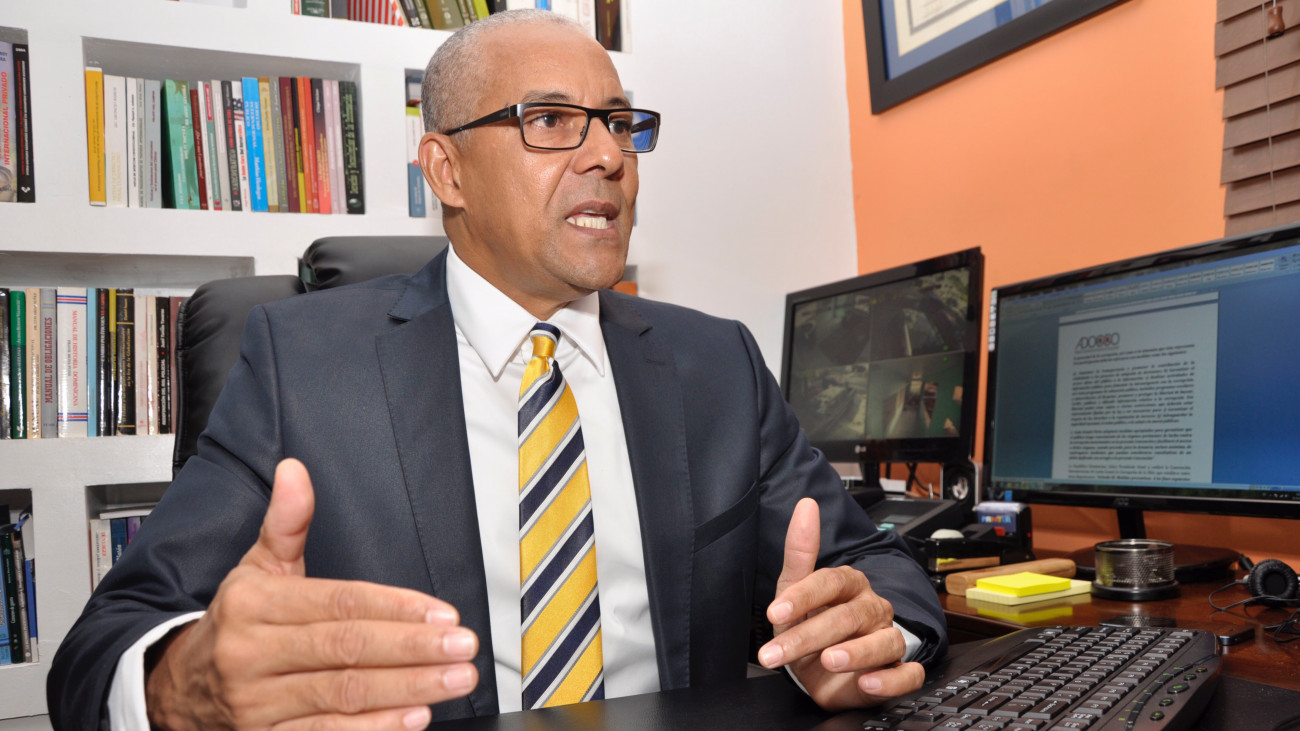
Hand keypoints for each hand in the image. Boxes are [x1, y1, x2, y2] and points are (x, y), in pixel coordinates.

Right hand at [145, 459, 478, 729]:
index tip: (441, 613)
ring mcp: (257, 703)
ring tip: (452, 679)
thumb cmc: (233, 625)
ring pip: (342, 695)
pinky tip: (412, 716)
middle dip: (413, 648)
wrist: (176, 691)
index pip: (338, 603)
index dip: (395, 607)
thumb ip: (286, 523)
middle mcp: (252, 654)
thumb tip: (295, 471)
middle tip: (462, 646)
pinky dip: (373, 728)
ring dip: (406, 688)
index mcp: (254, 604)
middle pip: (346, 649)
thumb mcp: (255, 568)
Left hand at [757, 498, 923, 710]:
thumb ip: (799, 551)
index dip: (802, 597)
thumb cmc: (810, 626)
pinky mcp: (898, 671)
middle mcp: (872, 608)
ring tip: (829, 661)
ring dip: (857, 653)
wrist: (821, 671)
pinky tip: (868, 682)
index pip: (831, 582)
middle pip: (849, 616)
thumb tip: (805, 505)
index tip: (774, 613)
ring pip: (884, 642)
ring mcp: (888, 638)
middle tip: (778, 652)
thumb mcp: (794, 590)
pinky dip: (892, 680)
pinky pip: (908, 674)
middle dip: (809, 635)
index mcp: (849, 585)